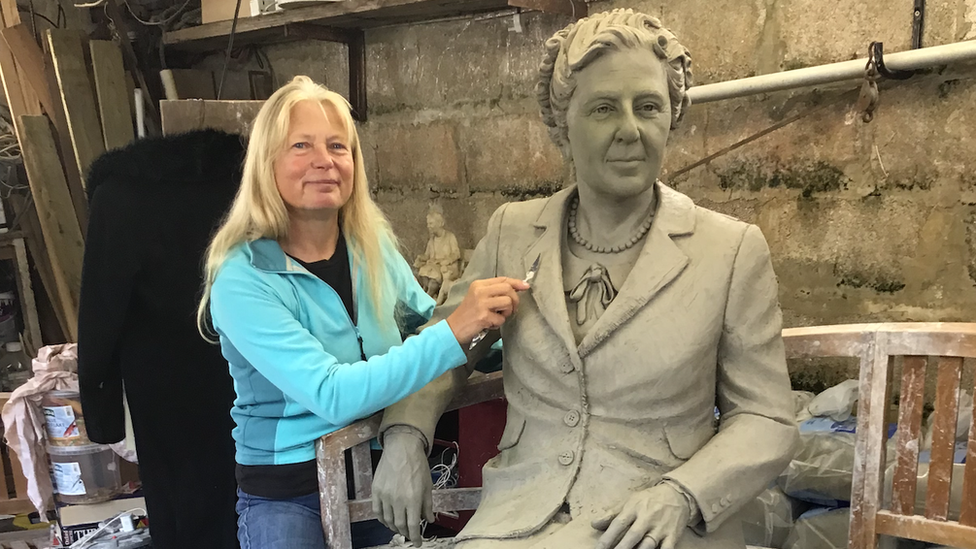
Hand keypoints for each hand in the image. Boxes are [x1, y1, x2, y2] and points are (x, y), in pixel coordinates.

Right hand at [372, 430, 432, 546]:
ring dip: (394, 526)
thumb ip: (428, 505)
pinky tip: (386, 520)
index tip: (417, 542)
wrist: (402, 447)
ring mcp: (385, 495)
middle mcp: (398, 500)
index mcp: (413, 499)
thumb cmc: (418, 465)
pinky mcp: (376, 490)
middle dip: (405, 533)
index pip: (413, 526)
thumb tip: (429, 519)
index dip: (415, 537)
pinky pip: (377, 511)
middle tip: (409, 534)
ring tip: (399, 527)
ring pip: (387, 520)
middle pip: (399, 525)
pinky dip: (382, 519)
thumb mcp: (428, 485)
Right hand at [446, 277, 528, 343]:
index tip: (526, 286)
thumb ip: (494, 291)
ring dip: (507, 313)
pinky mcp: (483, 316)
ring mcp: (481, 303)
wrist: (454, 328)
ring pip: (508, 303)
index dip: (516, 282)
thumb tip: (517, 288)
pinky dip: (498, 323)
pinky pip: (502, 319)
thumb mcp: (478, 297)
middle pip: (508, 289)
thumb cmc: (468, 313)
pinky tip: (489, 324)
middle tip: (511, 309)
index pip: (502, 279)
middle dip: (514, 300)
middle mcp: (480, 291)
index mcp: (479, 284)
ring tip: (497, 317)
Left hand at [592, 482, 691, 548]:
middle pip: (632, 536)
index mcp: (633, 508)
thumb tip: (594, 524)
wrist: (677, 494)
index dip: (607, 538)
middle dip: (621, 548)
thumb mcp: (629, 502)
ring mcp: (660, 528)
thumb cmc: (649, 500)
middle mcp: (647, 518)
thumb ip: (612, 514)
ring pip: (648, 544)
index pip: (618, 524)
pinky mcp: (673, 536)